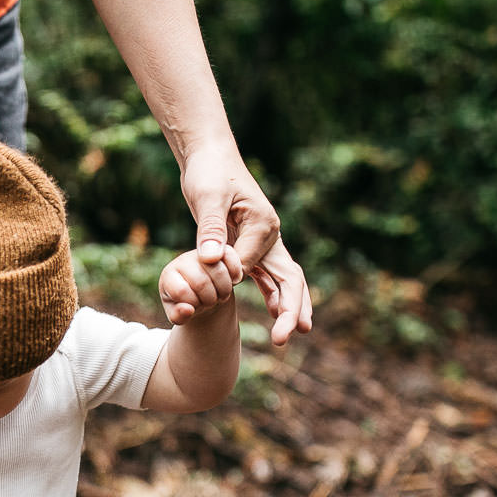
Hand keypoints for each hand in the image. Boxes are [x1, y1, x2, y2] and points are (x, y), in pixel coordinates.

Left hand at [158, 246, 234, 325]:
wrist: (203, 292)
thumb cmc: (188, 304)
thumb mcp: (179, 314)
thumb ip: (178, 316)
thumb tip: (187, 310)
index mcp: (169, 275)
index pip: (181, 291)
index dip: (193, 304)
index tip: (195, 307)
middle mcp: (184, 260)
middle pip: (201, 283)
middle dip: (209, 300)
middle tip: (211, 302)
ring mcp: (202, 253)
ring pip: (218, 272)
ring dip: (224, 290)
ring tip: (220, 295)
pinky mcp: (221, 249)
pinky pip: (231, 258)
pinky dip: (236, 275)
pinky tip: (233, 282)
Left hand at [180, 146, 313, 345]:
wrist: (210, 159)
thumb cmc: (209, 173)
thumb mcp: (207, 197)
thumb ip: (210, 228)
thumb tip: (211, 259)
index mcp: (264, 223)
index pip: (252, 262)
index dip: (236, 278)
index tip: (218, 286)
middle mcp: (271, 234)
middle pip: (289, 278)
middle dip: (289, 308)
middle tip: (284, 337)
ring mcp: (265, 242)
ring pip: (284, 281)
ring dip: (288, 308)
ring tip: (288, 336)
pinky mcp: (253, 247)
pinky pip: (268, 277)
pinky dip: (273, 297)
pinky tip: (276, 317)